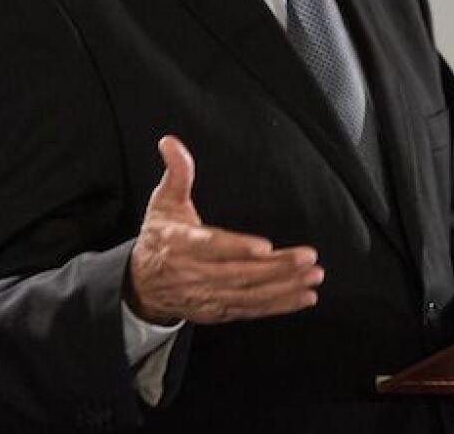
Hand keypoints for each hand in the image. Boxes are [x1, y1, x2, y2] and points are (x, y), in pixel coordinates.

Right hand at [127, 135, 323, 324]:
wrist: (141, 284)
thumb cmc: (159, 237)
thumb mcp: (163, 202)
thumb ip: (176, 173)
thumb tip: (170, 142)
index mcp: (180, 244)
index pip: (211, 247)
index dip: (237, 247)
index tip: (265, 246)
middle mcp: (194, 274)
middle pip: (238, 273)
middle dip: (276, 268)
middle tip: (307, 258)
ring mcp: (206, 296)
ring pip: (248, 294)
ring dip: (283, 288)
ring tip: (312, 277)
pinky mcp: (217, 312)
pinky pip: (250, 310)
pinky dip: (278, 306)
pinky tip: (303, 296)